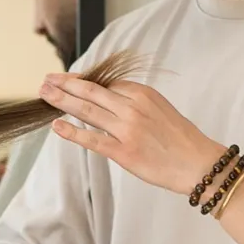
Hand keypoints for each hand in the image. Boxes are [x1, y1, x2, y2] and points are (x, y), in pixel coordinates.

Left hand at [38, 74, 226, 195]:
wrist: (200, 164)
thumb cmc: (181, 139)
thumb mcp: (160, 108)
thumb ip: (135, 101)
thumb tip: (107, 98)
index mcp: (143, 94)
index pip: (105, 84)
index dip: (82, 81)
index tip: (65, 79)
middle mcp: (133, 108)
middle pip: (91, 92)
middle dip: (65, 85)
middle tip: (46, 80)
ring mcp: (127, 130)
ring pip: (87, 111)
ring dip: (62, 101)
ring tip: (44, 95)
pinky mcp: (123, 152)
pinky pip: (92, 139)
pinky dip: (72, 132)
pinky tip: (57, 126)